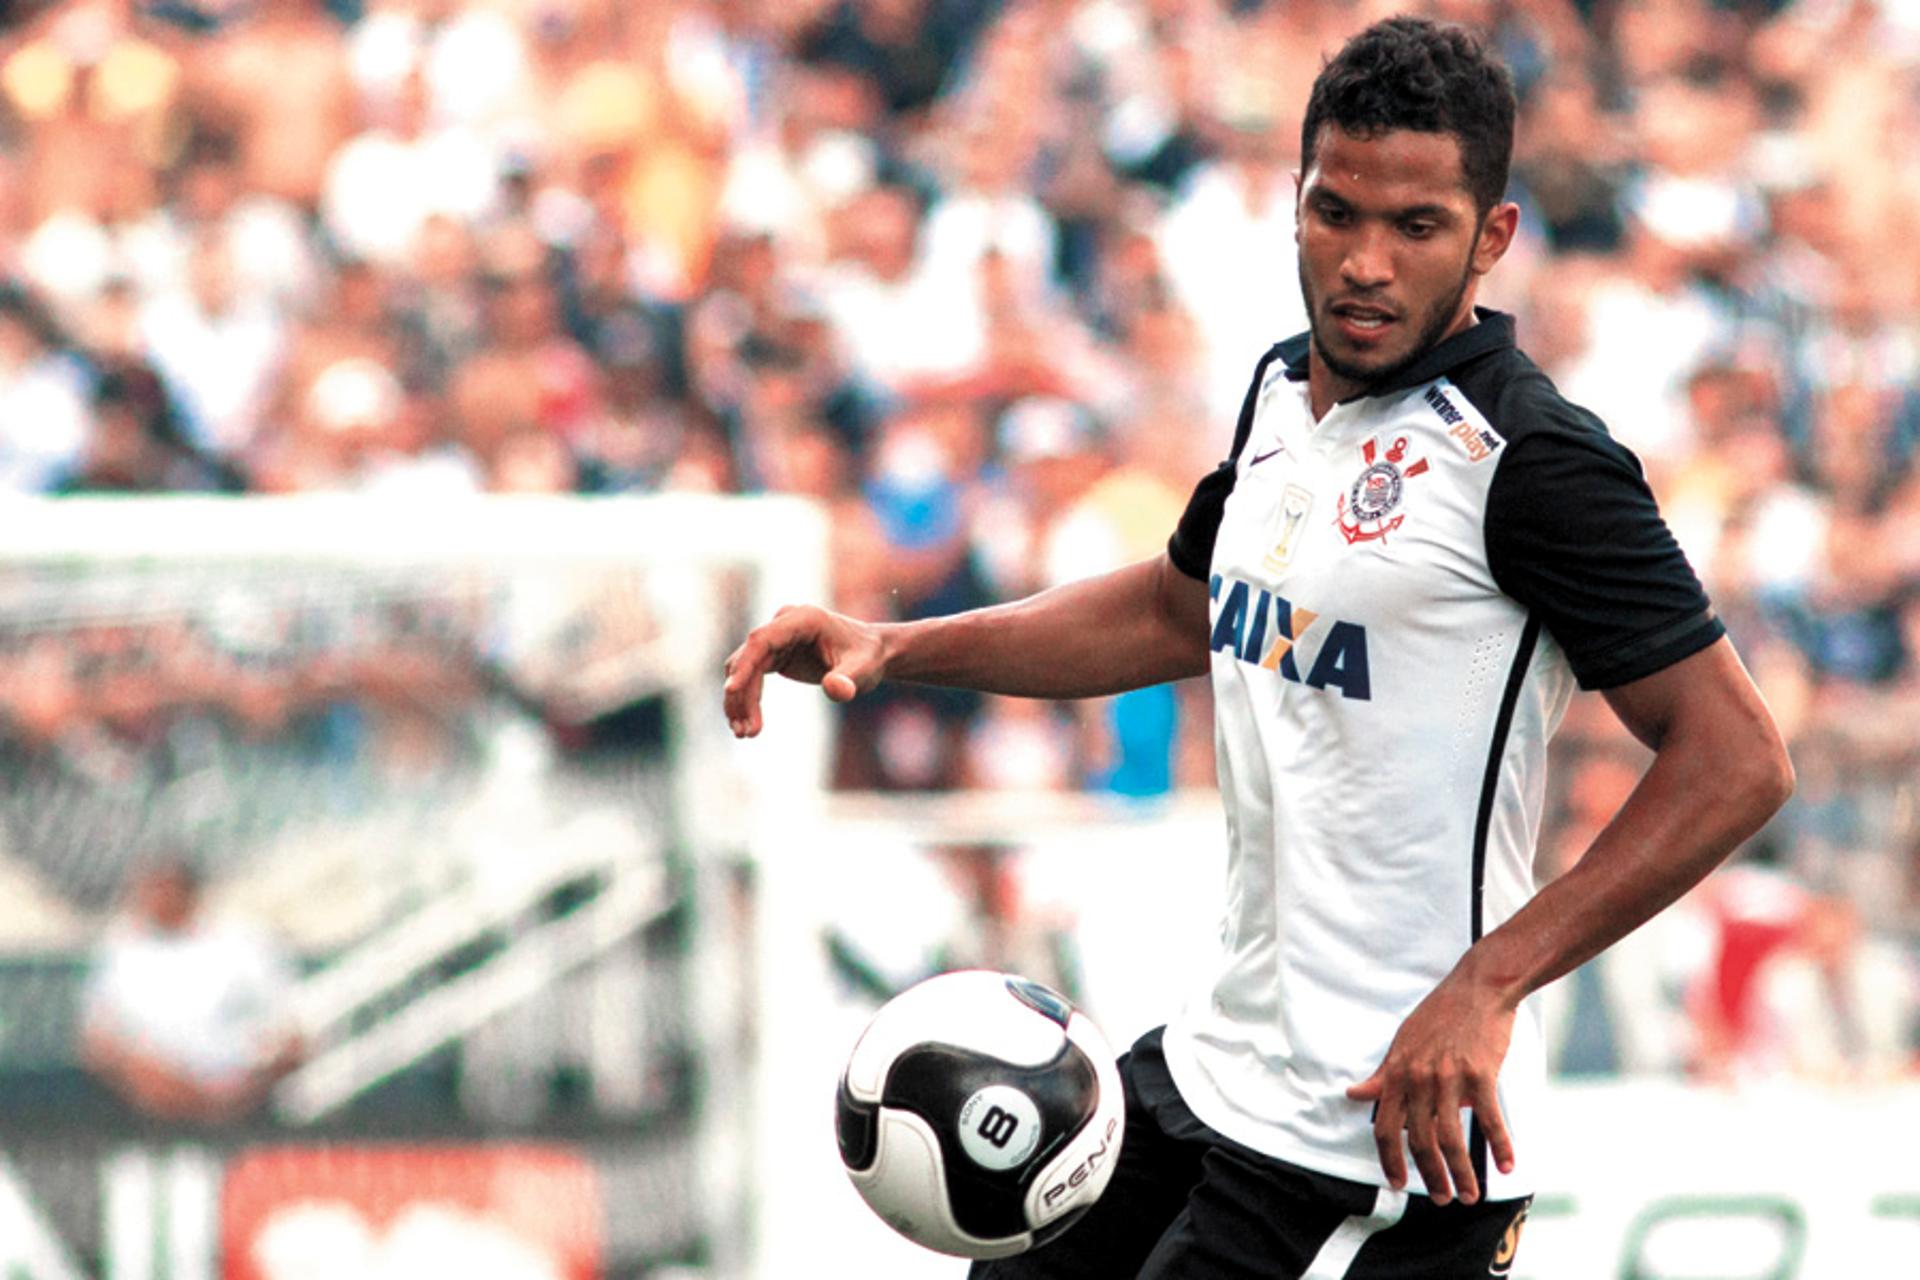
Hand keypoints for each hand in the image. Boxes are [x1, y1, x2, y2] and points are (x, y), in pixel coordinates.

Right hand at [723, 604, 886, 737]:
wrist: (873, 653)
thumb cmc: (869, 658)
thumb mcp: (864, 670)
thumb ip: (849, 680)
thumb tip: (835, 690)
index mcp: (803, 619)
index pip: (761, 640)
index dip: (744, 665)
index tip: (731, 690)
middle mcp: (784, 624)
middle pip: (748, 658)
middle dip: (741, 695)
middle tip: (745, 732)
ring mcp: (777, 638)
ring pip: (744, 668)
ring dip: (740, 700)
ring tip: (745, 734)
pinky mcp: (775, 653)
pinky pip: (750, 675)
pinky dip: (747, 699)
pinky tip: (747, 724)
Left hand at [1345, 968, 1517, 1205]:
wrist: (1478, 987)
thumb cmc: (1440, 1015)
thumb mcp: (1402, 1042)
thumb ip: (1383, 1074)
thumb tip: (1355, 1094)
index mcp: (1397, 1072)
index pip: (1384, 1126)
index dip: (1388, 1158)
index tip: (1395, 1182)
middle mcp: (1418, 1077)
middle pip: (1418, 1140)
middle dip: (1428, 1176)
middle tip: (1440, 1199)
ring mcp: (1449, 1077)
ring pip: (1451, 1137)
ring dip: (1460, 1173)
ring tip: (1468, 1196)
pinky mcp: (1480, 1073)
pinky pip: (1490, 1119)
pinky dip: (1500, 1146)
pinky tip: (1506, 1166)